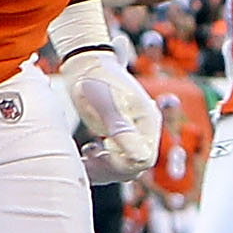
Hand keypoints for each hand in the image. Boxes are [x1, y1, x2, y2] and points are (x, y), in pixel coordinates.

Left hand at [58, 46, 160, 183]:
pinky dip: (98, 163)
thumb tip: (141, 160)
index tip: (98, 153)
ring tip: (85, 155)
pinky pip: (112, 161)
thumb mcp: (107, 104)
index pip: (144, 159)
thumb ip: (123, 132)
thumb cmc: (96, 80)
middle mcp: (143, 130)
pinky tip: (86, 153)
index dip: (122, 164)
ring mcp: (130, 134)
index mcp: (147, 122)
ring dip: (102, 167)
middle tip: (86, 157)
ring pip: (122, 166)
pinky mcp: (117, 136)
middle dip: (110, 167)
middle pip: (134, 165)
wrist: (84, 65)